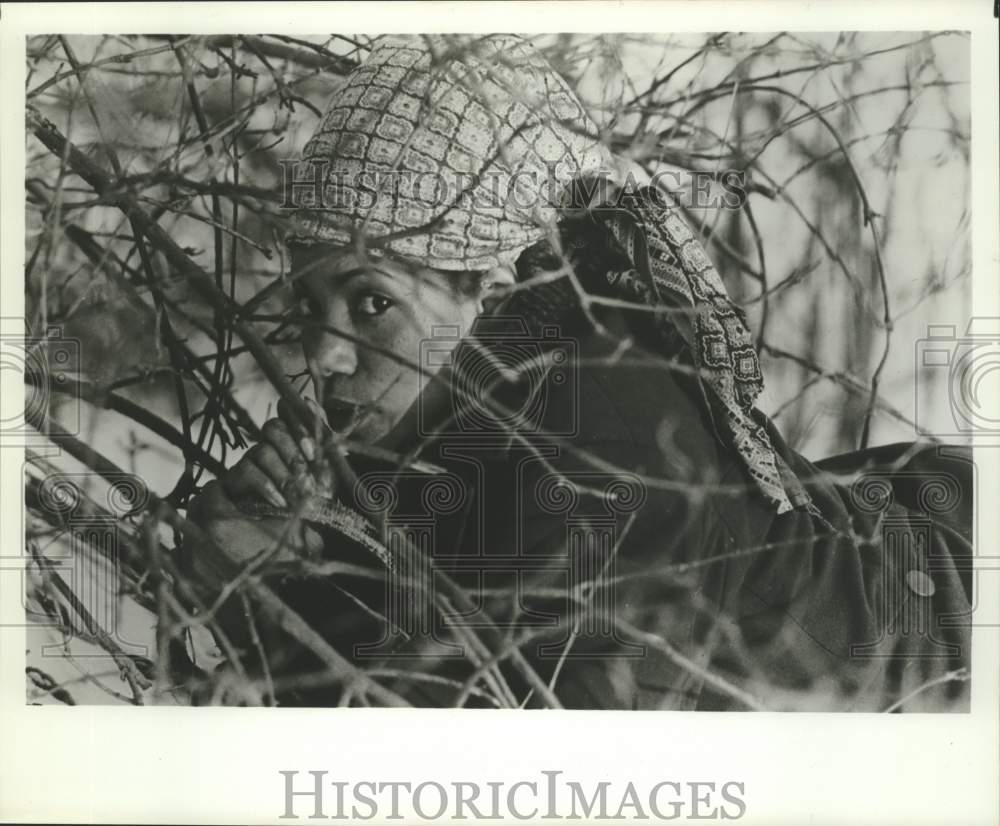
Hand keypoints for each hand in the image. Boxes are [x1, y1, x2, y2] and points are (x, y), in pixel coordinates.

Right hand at [185, 400, 329, 584]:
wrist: (265, 582)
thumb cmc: (294, 546)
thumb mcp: (319, 505)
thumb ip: (322, 467)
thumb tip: (322, 420)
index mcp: (281, 466)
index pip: (285, 427)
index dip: (299, 429)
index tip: (313, 448)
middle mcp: (256, 469)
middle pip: (271, 434)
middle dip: (293, 454)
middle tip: (308, 483)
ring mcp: (233, 482)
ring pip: (257, 454)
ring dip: (282, 475)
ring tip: (293, 501)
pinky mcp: (214, 496)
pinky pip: (238, 475)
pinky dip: (262, 487)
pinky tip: (276, 505)